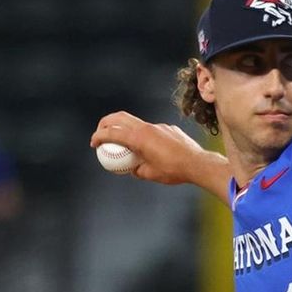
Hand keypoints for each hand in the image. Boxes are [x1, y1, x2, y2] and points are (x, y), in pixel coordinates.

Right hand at [90, 111, 207, 184]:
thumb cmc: (173, 170)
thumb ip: (135, 169)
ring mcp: (159, 126)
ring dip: (125, 128)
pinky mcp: (168, 128)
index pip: (112, 133)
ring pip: (135, 122)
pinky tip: (149, 149)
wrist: (197, 163)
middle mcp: (147, 128)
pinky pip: (151, 129)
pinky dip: (143, 135)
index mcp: (139, 138)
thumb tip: (130, 168)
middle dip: (106, 123)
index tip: (94, 143)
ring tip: (123, 143)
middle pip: (119, 118)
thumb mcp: (149, 174)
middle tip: (101, 133)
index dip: (99, 136)